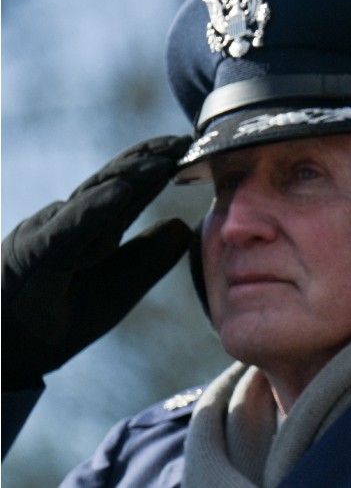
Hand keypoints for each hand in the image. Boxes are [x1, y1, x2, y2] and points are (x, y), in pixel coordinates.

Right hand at [1, 136, 194, 389]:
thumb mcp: (120, 286)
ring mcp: (48, 235)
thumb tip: (184, 225)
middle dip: (148, 159)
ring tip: (162, 159)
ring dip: (129, 175)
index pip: (128, 189)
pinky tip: (120, 192)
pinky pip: (68, 230)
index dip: (157, 166)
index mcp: (92, 228)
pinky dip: (95, 209)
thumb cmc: (64, 316)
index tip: (190, 145)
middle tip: (184, 139)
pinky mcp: (31, 256)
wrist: (8, 352)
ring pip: (91, 198)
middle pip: (112, 183)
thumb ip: (150, 257)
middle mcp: (69, 223)